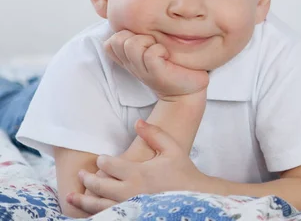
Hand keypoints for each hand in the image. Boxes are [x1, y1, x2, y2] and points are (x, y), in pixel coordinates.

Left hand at [68, 120, 214, 214]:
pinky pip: (108, 216)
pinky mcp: (132, 217)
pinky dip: (95, 213)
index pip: (108, 165)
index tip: (101, 160)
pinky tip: (89, 211)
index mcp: (138, 173)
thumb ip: (154, 133)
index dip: (102, 161)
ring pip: (98, 205)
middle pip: (98, 185)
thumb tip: (138, 122)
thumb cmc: (184, 172)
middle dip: (87, 179)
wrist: (196, 197)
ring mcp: (129, 207)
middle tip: (82, 175)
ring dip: (82, 200)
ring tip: (71, 196)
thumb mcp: (173, 148)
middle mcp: (130, 192)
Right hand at [105, 30, 208, 99]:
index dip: (123, 35)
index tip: (143, 40)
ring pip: (131, 44)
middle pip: (117, 39)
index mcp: (128, 59)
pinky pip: (151, 53)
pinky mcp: (156, 74)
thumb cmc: (172, 64)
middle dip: (135, 35)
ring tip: (160, 49)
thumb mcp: (152, 48)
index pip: (109, 42)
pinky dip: (160, 50)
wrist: (187, 89)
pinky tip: (167, 56)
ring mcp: (142, 71)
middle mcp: (132, 64)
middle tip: (152, 43)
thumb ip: (142, 35)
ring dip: (147, 41)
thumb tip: (139, 13)